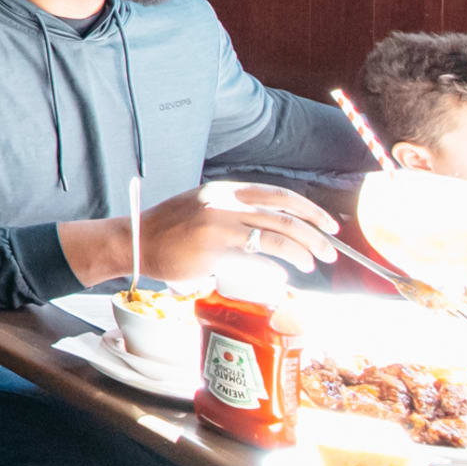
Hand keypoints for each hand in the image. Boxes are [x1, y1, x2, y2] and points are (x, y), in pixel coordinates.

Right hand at [59, 181, 340, 286]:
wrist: (136, 241)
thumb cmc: (170, 231)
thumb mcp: (204, 209)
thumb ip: (235, 214)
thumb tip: (273, 230)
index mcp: (225, 191)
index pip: (279, 195)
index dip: (309, 210)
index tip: (328, 226)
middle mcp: (224, 202)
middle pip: (284, 215)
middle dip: (315, 234)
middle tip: (330, 252)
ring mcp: (219, 223)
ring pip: (276, 235)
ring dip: (302, 251)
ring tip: (313, 264)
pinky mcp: (213, 247)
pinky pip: (256, 255)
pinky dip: (277, 265)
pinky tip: (285, 274)